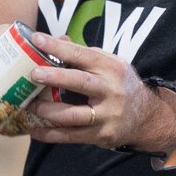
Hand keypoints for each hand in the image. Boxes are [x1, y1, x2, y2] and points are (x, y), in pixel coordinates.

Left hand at [21, 32, 175, 150]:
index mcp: (111, 68)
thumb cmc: (118, 85)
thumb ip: (84, 55)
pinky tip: (34, 130)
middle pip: (81, 82)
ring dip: (47, 111)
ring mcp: (106, 115)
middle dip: (55, 77)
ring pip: (72, 115)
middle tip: (33, 74)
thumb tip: (55, 40)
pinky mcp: (101, 135)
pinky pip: (70, 136)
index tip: (37, 39)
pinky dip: (49, 134)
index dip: (59, 48)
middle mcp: (111, 91)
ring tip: (29, 106)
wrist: (145, 117)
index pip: (83, 55)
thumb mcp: (109, 65)